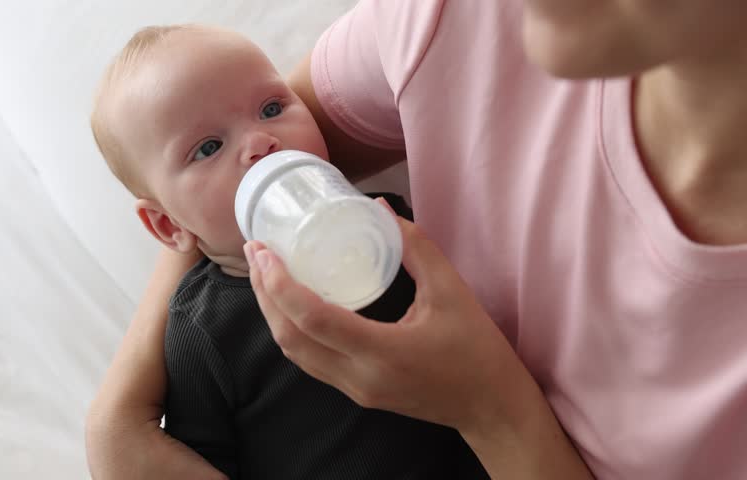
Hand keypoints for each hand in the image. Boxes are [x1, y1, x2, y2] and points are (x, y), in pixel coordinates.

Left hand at [244, 207, 532, 431]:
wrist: (491, 407)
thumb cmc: (477, 350)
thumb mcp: (452, 291)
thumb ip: (415, 248)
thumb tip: (380, 208)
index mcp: (381, 352)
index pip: (312, 318)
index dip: (280, 283)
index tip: (263, 249)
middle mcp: (358, 376)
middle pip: (290, 337)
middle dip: (264, 293)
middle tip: (256, 251)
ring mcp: (355, 389)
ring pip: (294, 354)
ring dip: (272, 312)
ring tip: (264, 272)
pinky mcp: (358, 392)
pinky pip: (310, 361)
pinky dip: (292, 329)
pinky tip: (291, 302)